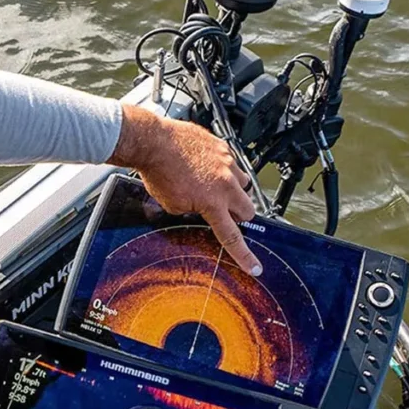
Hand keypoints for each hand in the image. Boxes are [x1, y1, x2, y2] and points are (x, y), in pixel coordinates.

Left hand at [108, 104, 262, 275]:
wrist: (153, 142)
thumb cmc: (159, 172)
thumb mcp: (173, 205)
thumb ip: (193, 211)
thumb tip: (200, 210)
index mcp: (213, 203)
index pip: (232, 236)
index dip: (244, 255)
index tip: (254, 267)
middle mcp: (225, 183)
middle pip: (248, 210)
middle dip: (238, 215)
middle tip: (222, 212)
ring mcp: (227, 162)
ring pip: (243, 184)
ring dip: (233, 190)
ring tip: (213, 186)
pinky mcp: (223, 147)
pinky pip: (232, 163)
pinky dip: (222, 168)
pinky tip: (205, 167)